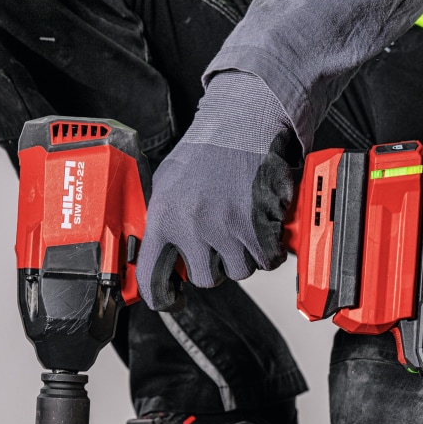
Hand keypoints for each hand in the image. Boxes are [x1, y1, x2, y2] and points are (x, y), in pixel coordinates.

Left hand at [136, 71, 297, 310]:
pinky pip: (267, 261)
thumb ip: (163, 219)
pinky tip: (263, 226)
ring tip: (242, 225)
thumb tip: (160, 250)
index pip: (152, 276)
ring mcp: (225, 230)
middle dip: (215, 265)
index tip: (171, 300)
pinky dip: (270, 249)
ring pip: (239, 272)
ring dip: (244, 255)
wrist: (243, 123)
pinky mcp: (257, 228)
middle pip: (205, 279)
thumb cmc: (208, 149)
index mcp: (164, 219)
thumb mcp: (168, 182)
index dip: (162, 297)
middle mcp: (192, 228)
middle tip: (220, 241)